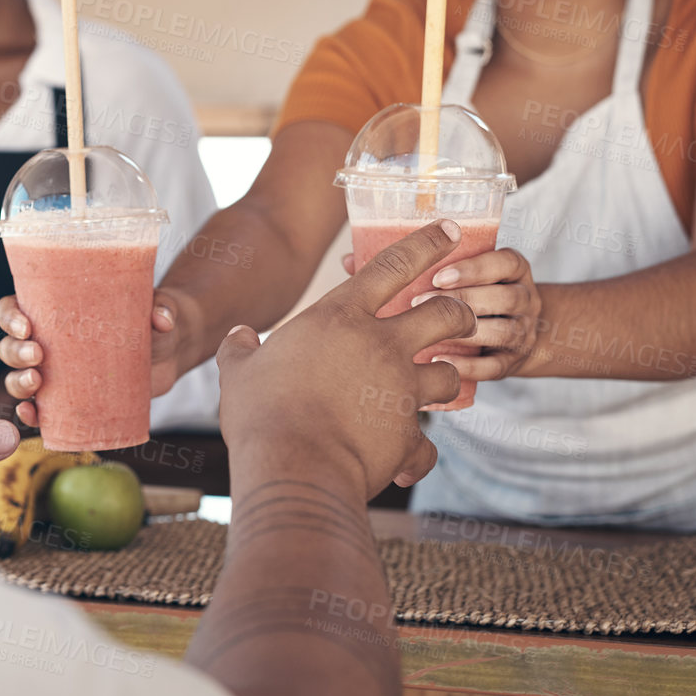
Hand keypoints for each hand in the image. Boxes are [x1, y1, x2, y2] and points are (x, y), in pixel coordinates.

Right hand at [0, 288, 185, 427]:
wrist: (169, 352)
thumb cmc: (153, 318)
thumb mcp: (158, 305)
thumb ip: (162, 306)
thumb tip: (162, 320)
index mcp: (54, 307)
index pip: (14, 308)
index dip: (9, 316)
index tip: (26, 325)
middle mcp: (47, 339)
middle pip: (10, 346)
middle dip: (15, 352)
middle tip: (38, 354)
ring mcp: (56, 371)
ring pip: (18, 377)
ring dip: (17, 382)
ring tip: (37, 382)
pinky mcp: (69, 398)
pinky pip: (39, 409)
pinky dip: (29, 414)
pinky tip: (31, 415)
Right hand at [225, 221, 475, 494]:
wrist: (293, 466)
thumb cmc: (262, 412)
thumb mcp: (240, 372)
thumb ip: (240, 348)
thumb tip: (236, 337)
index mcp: (340, 317)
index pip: (392, 265)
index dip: (425, 243)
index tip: (450, 229)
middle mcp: (381, 346)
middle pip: (444, 313)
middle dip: (459, 311)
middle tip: (459, 316)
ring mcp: (401, 390)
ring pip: (450, 373)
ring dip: (447, 377)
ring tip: (437, 385)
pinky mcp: (408, 435)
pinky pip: (427, 444)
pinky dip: (418, 453)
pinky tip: (404, 461)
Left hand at [420, 247, 541, 383]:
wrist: (510, 335)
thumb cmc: (476, 293)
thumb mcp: (473, 272)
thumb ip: (448, 262)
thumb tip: (395, 254)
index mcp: (516, 271)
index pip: (506, 263)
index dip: (474, 269)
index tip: (438, 276)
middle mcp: (526, 299)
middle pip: (506, 298)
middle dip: (463, 299)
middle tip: (419, 301)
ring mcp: (524, 333)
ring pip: (505, 332)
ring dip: (465, 331)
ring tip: (428, 332)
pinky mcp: (513, 362)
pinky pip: (495, 366)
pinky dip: (468, 365)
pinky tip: (439, 360)